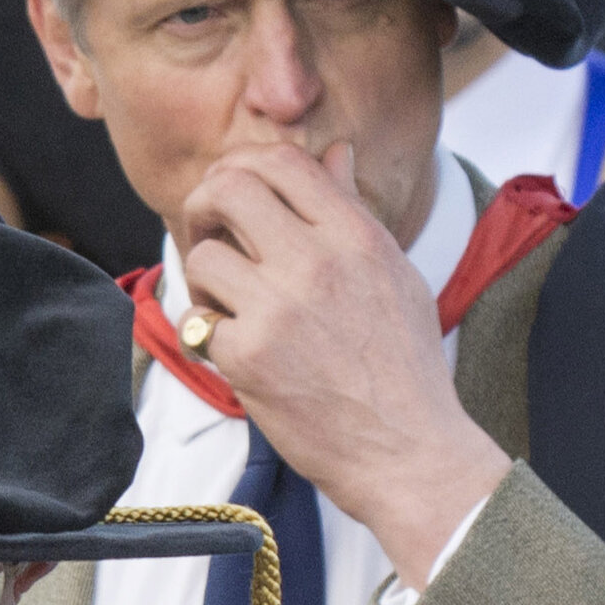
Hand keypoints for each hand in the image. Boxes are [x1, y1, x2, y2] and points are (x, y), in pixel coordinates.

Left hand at [176, 139, 506, 588]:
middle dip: (204, 205)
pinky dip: (205, 334)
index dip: (245, 166)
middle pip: (228, 188)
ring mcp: (278, 310)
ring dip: (204, 279)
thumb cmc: (405, 368)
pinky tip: (232, 350)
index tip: (237, 196)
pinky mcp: (248, 358)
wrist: (409, 451)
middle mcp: (316, 264)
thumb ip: (353, 212)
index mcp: (355, 237)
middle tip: (209, 235)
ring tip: (228, 305)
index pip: (282, 162)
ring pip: (203, 256)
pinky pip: (196, 321)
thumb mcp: (394, 275)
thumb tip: (335, 154)